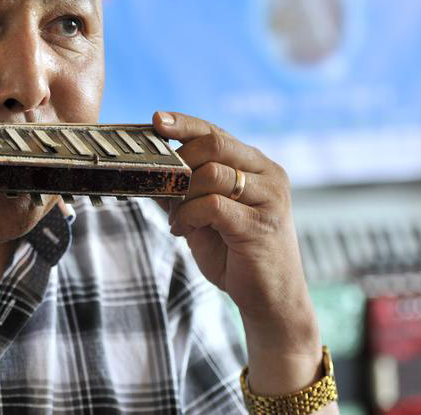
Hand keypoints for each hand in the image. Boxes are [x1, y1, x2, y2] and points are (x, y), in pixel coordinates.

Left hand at [153, 111, 319, 360]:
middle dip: (179, 159)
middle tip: (163, 182)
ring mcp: (269, 198)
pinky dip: (188, 216)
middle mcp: (268, 175)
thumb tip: (151, 168)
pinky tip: (183, 230)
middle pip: (215, 144)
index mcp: (256, 166)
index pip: (216, 133)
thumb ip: (187, 189)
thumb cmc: (235, 254)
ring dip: (182, 194)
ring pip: (212, 173)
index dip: (184, 124)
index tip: (157, 120)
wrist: (269, 300)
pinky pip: (212, 205)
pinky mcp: (262, 225)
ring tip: (177, 218)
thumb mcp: (206, 214)